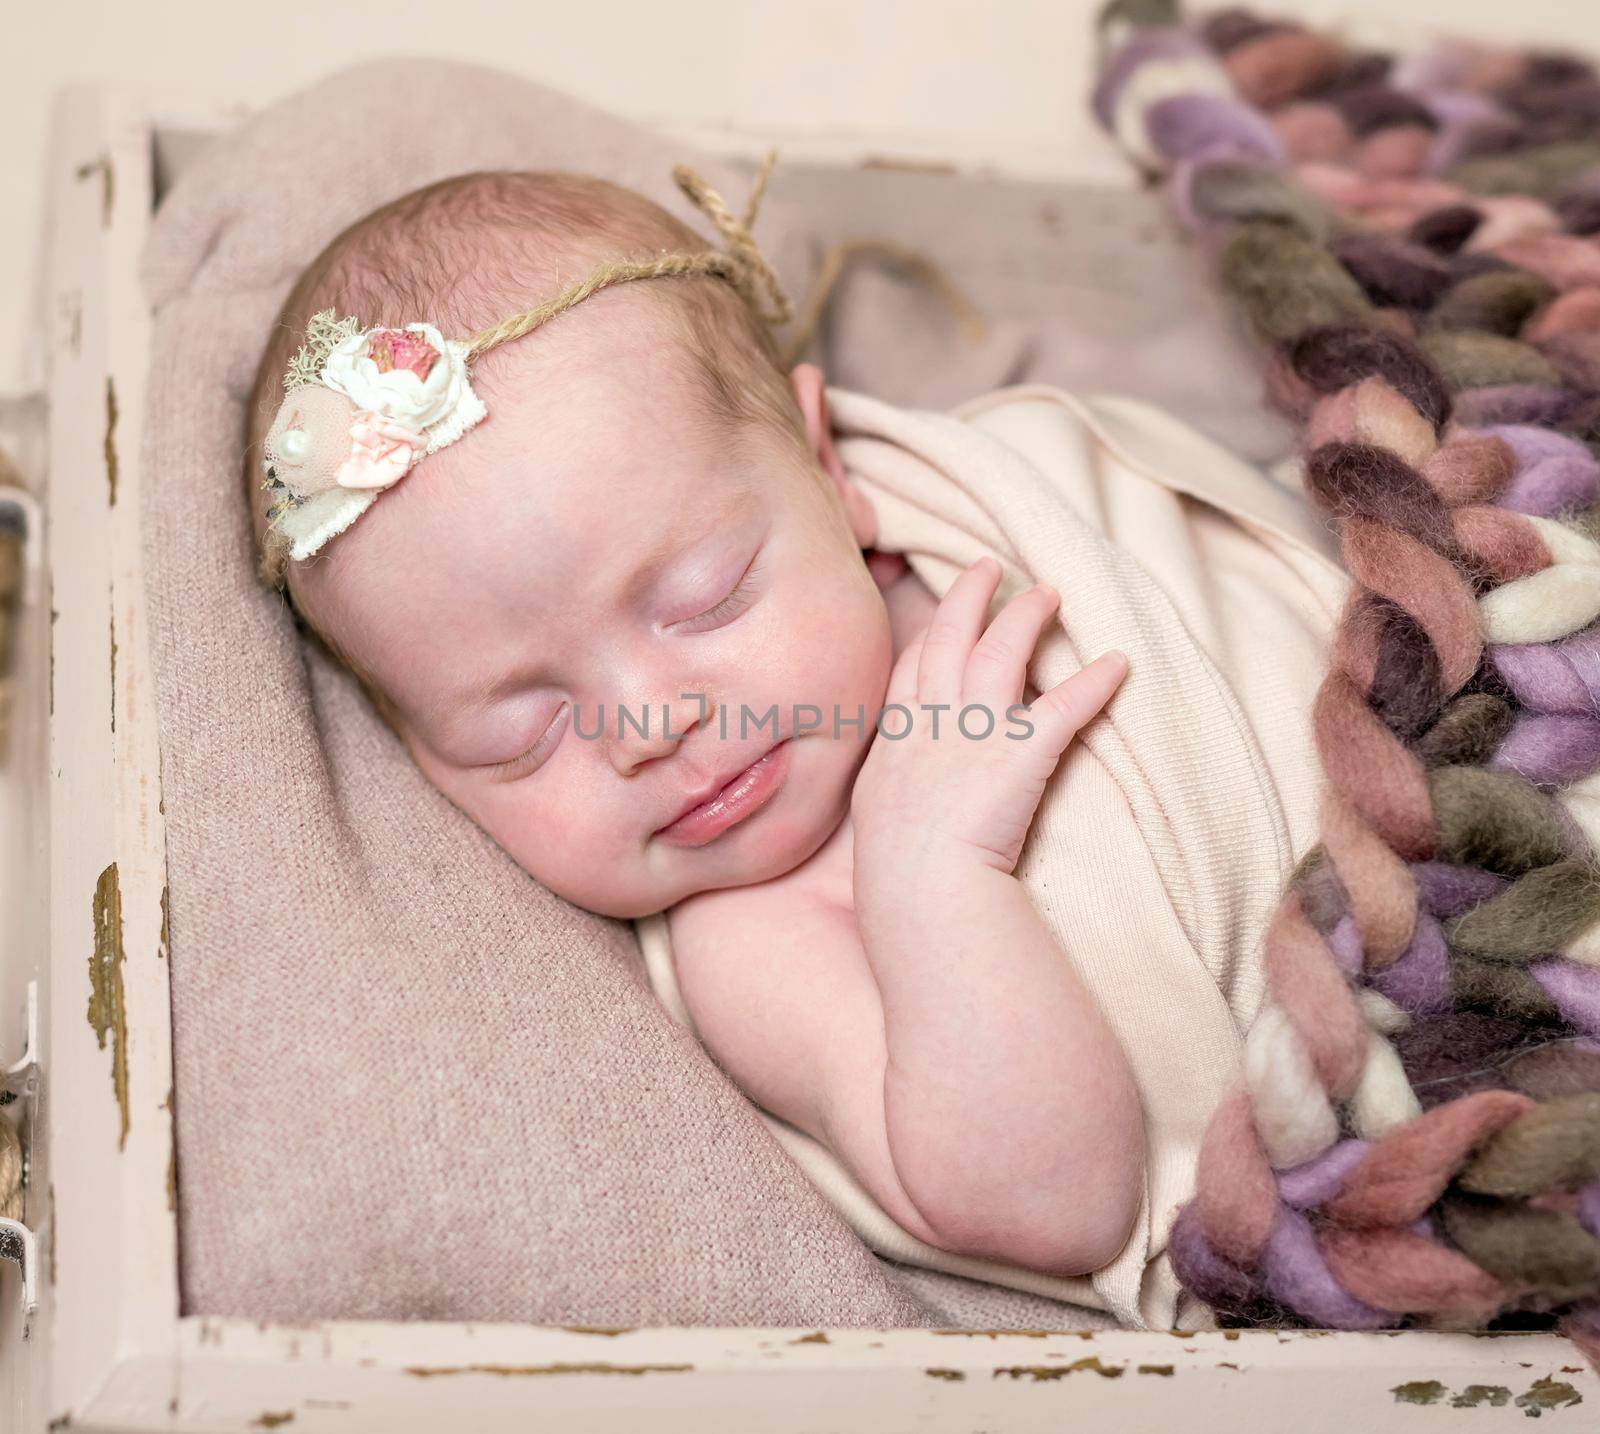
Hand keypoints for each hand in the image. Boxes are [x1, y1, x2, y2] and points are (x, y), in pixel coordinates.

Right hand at [851, 556, 1127, 879]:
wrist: (920, 885)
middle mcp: (934, 720)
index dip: (932, 634)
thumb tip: (895, 795)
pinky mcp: (1023, 751)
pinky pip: (1065, 705)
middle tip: (988, 567)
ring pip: (1002, 650)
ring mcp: (976, 730)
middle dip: (970, 597)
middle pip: (950, 637)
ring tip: (1049, 592)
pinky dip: (1094, 681)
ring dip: (1026, 616)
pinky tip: (1118, 662)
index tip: (946, 617)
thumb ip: (890, 789)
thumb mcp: (876, 815)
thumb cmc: (896, 871)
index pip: (913, 666)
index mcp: (898, 737)